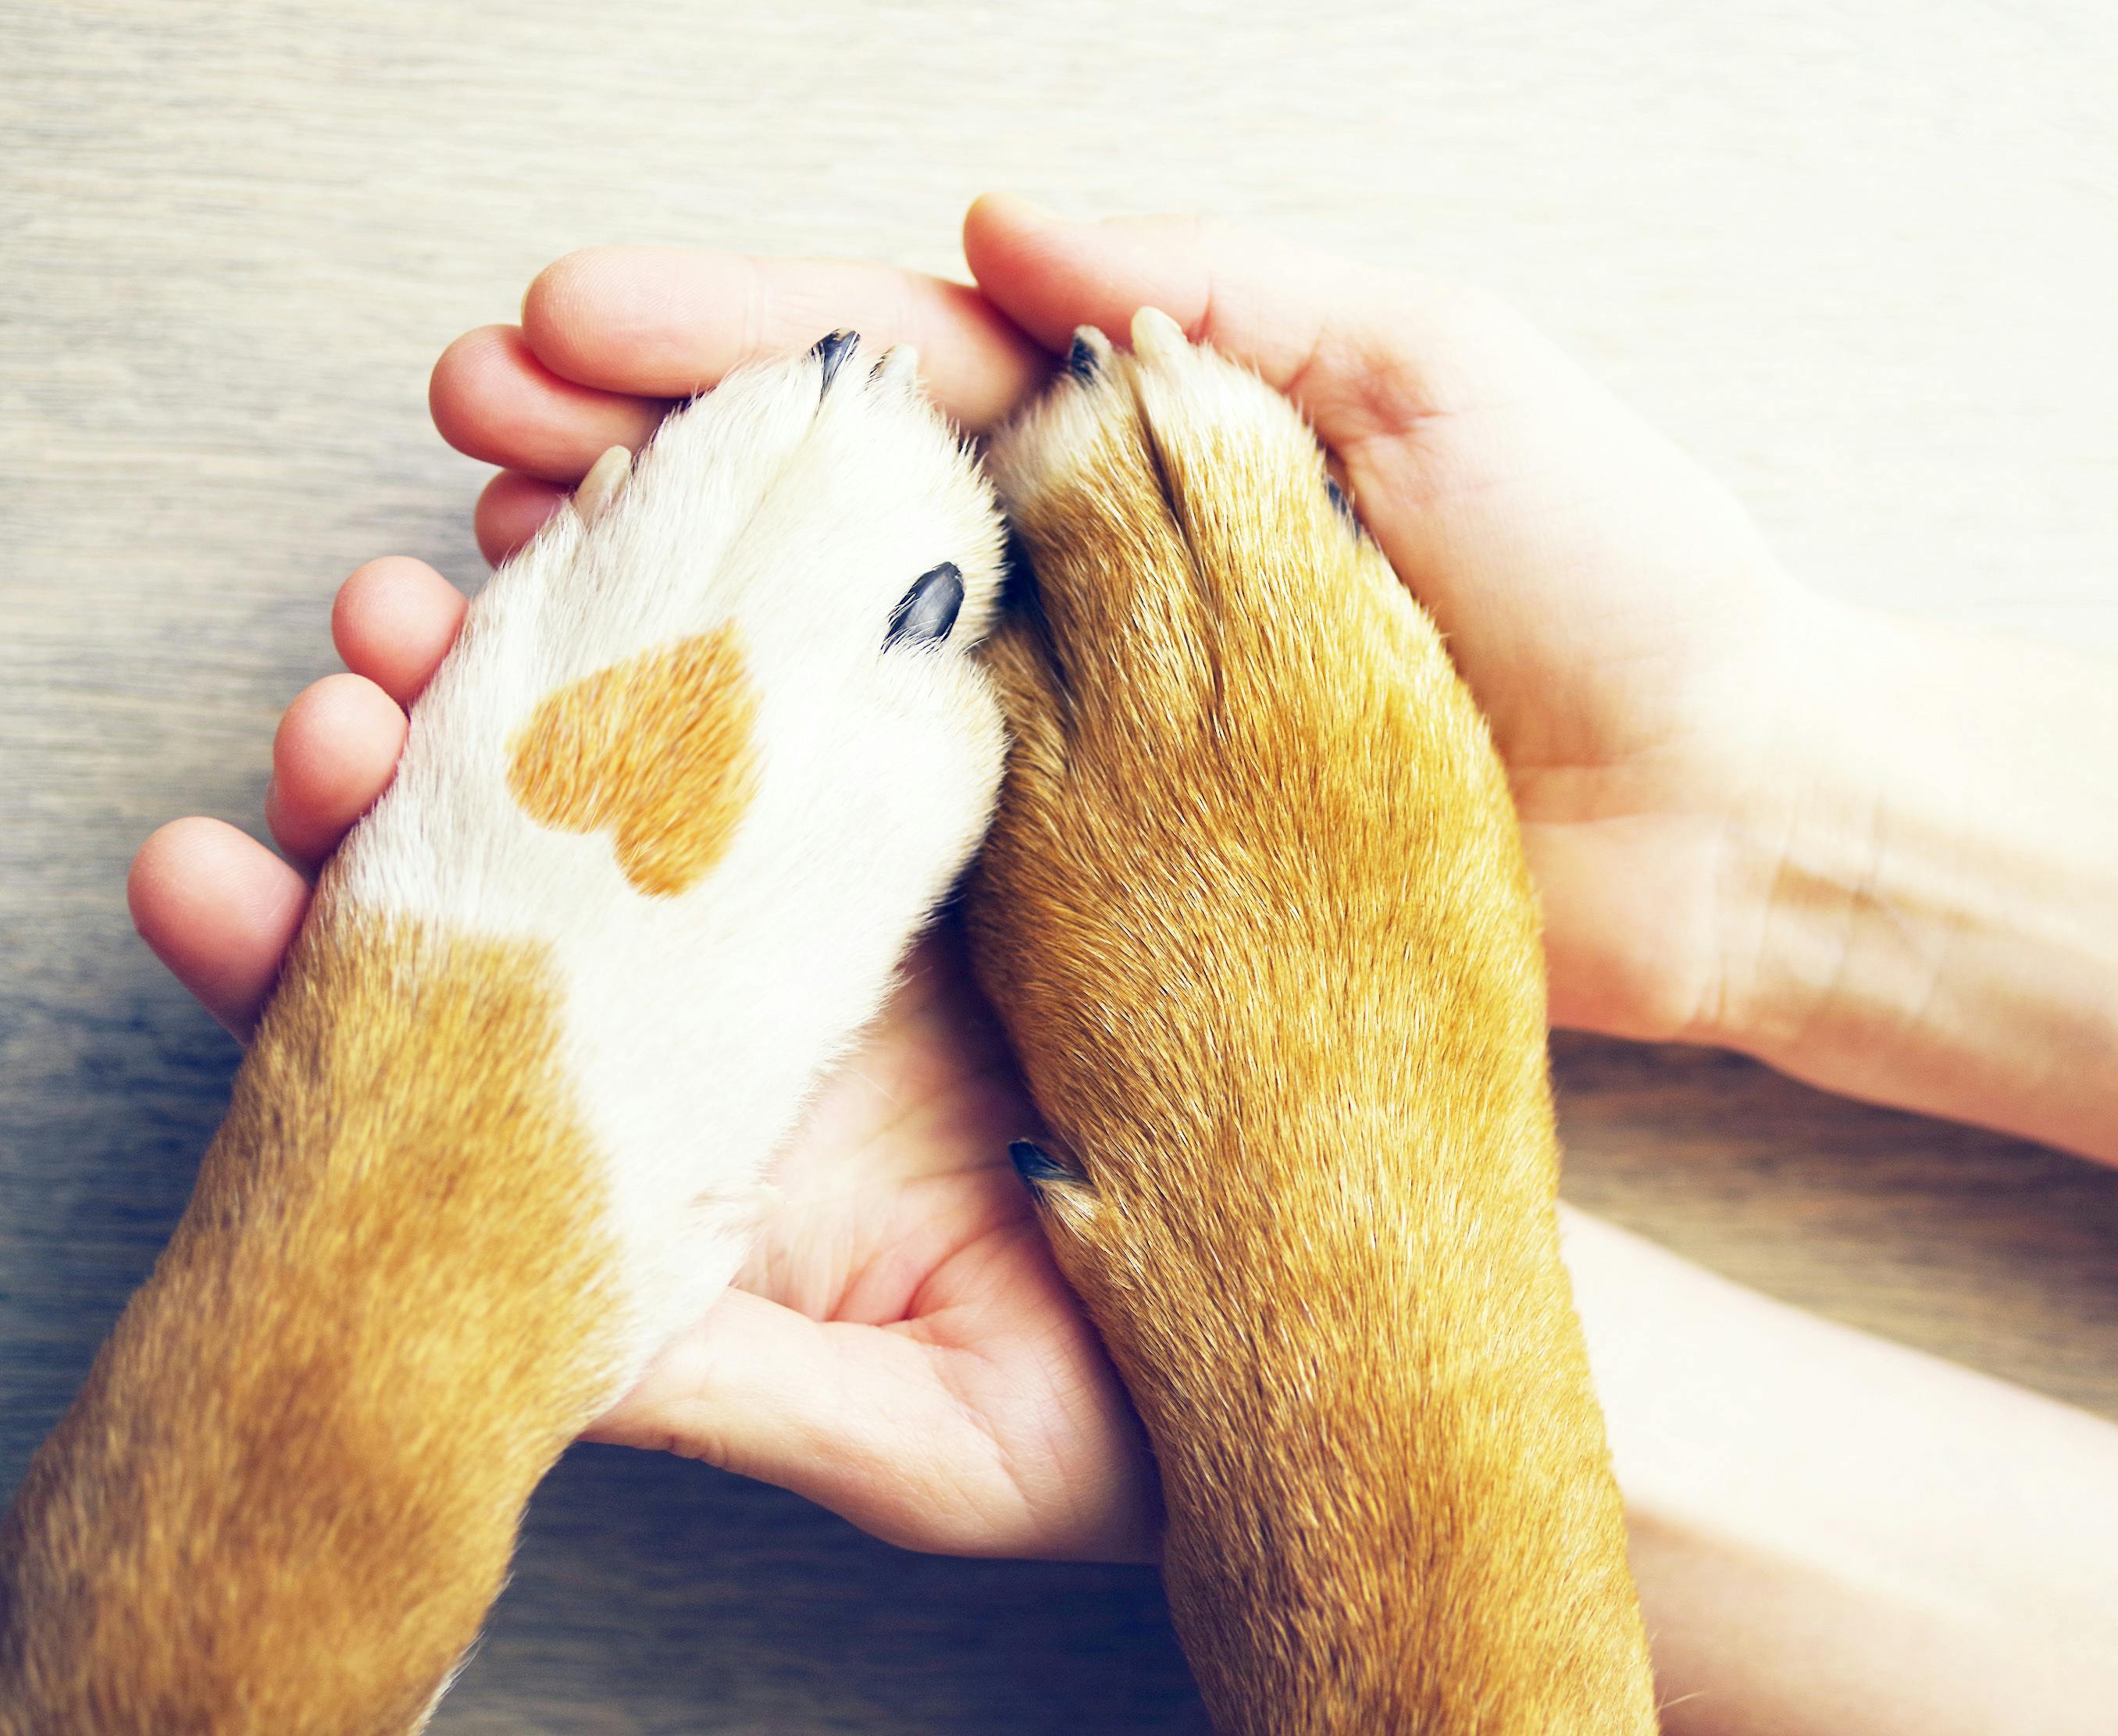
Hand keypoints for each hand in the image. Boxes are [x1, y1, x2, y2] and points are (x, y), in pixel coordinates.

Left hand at [127, 555, 1156, 1562]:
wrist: (1363, 1322)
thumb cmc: (1140, 1417)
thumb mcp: (922, 1436)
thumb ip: (721, 1382)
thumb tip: (518, 1347)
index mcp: (720, 1111)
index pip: (487, 1014)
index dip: (330, 946)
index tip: (221, 882)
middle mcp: (779, 972)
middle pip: (559, 828)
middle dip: (424, 746)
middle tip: (348, 681)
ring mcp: (901, 869)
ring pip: (691, 709)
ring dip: (560, 632)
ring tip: (461, 580)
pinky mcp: (1043, 780)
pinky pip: (902, 656)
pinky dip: (795, 584)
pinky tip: (695, 528)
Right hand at [428, 197, 1849, 1048]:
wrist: (1722, 816)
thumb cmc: (1615, 573)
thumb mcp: (1435, 366)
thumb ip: (1216, 290)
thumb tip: (999, 219)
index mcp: (1149, 433)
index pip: (897, 363)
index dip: (723, 337)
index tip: (556, 322)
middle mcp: (1096, 575)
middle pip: (821, 508)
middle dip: (633, 464)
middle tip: (462, 448)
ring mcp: (1092, 732)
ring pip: (834, 666)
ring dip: (659, 630)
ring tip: (486, 602)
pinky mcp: (1113, 882)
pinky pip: (921, 835)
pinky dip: (782, 807)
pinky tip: (650, 793)